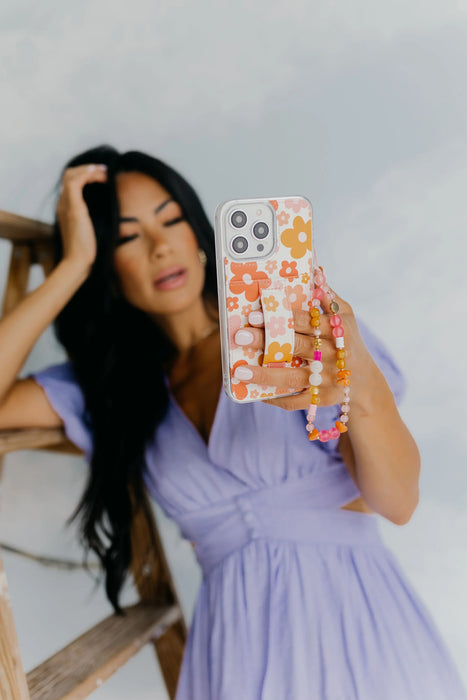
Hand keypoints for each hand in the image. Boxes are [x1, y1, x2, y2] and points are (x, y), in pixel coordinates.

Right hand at [56, 163, 107, 270]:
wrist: (78, 262)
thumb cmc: (88, 251)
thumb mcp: (92, 230)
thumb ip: (95, 220)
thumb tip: (111, 214)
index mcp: (66, 209)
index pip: (70, 183)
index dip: (85, 175)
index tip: (102, 177)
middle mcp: (63, 204)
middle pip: (68, 175)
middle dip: (87, 169)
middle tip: (105, 172)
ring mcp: (66, 205)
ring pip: (71, 175)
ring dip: (89, 170)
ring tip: (105, 173)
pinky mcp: (73, 209)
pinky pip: (76, 182)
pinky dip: (88, 175)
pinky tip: (102, 177)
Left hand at [233, 287, 375, 411]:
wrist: (365, 382)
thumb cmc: (348, 341)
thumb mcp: (346, 315)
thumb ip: (328, 296)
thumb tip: (314, 270)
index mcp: (336, 330)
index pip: (306, 321)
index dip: (281, 317)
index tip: (255, 314)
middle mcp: (333, 354)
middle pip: (296, 346)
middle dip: (266, 341)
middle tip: (240, 336)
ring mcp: (329, 379)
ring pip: (293, 377)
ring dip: (265, 375)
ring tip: (239, 371)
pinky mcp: (323, 399)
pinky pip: (296, 401)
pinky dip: (276, 398)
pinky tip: (257, 393)